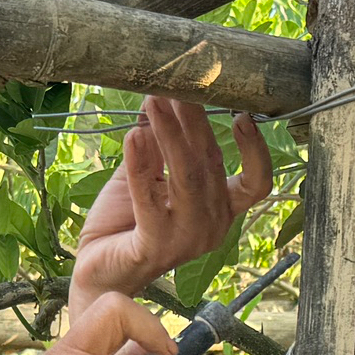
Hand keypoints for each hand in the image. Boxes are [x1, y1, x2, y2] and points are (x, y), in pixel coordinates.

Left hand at [68, 97, 271, 328]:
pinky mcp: (155, 247)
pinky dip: (142, 165)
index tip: (244, 113)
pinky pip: (151, 200)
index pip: (256, 183)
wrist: (97, 272)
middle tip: (177, 83)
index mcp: (220, 208)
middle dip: (194, 119)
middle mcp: (212, 225)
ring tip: (155, 100)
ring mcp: (186, 239)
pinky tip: (133, 136)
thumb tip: (161, 91)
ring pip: (187, 177)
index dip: (255, 150)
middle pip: (210, 164)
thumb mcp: (148, 172)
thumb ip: (159, 140)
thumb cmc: (126, 222)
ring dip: (170, 134)